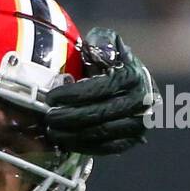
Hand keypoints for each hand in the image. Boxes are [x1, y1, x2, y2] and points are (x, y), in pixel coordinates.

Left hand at [45, 27, 156, 155]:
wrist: (131, 82)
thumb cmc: (111, 61)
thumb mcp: (107, 42)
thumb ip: (101, 42)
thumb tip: (98, 51)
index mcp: (133, 76)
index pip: (100, 88)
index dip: (73, 95)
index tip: (51, 98)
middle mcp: (141, 101)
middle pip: (100, 114)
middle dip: (69, 118)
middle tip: (48, 118)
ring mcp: (140, 122)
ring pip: (102, 133)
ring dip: (73, 135)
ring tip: (52, 131)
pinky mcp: (132, 139)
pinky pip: (107, 148)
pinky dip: (84, 146)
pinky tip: (66, 142)